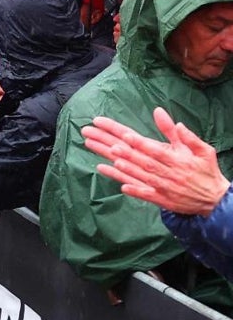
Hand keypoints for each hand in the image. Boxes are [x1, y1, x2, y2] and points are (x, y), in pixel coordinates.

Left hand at [82, 107, 229, 215]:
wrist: (215, 199)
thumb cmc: (206, 171)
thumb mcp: (201, 150)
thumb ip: (185, 136)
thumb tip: (173, 119)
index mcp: (176, 159)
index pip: (153, 148)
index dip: (138, 142)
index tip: (125, 135)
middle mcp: (167, 172)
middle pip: (140, 160)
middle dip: (121, 151)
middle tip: (104, 143)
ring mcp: (162, 186)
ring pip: (139, 176)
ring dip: (123, 168)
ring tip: (108, 159)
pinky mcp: (160, 199)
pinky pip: (143, 194)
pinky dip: (132, 189)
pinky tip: (118, 185)